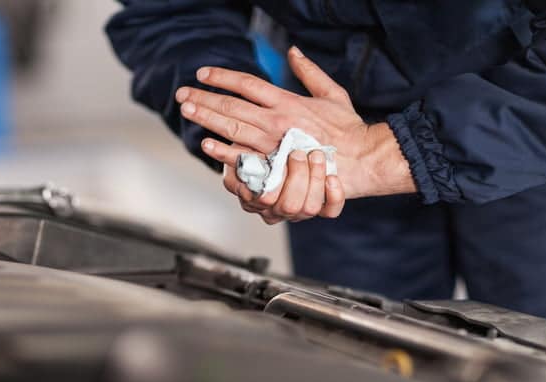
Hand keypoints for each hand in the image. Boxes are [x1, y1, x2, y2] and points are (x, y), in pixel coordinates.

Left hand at [175, 46, 415, 222]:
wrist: (363, 160)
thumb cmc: (349, 129)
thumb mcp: (333, 93)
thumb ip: (309, 72)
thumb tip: (292, 51)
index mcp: (288, 101)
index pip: (247, 83)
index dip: (222, 77)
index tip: (203, 74)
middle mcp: (277, 120)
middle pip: (232, 105)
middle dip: (204, 98)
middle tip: (182, 94)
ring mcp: (274, 144)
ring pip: (232, 128)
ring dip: (206, 118)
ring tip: (187, 110)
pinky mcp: (277, 166)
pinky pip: (245, 158)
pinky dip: (224, 151)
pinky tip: (207, 144)